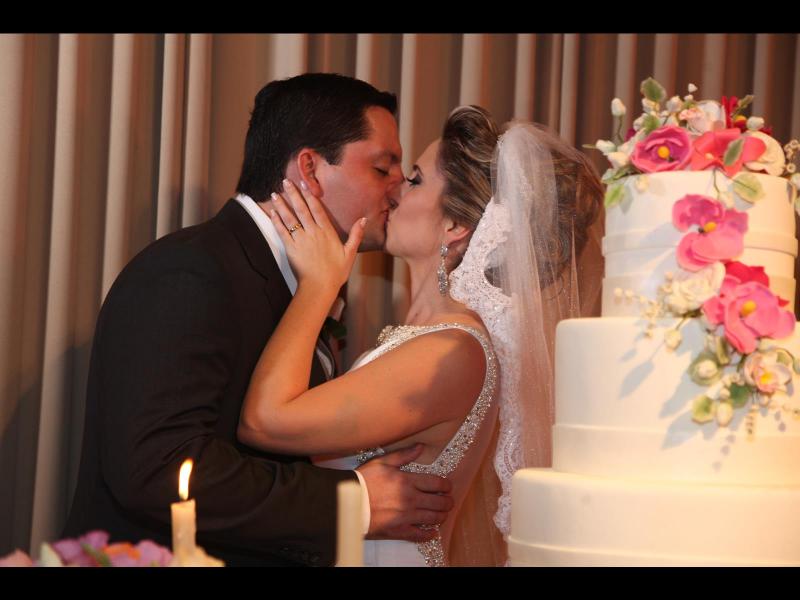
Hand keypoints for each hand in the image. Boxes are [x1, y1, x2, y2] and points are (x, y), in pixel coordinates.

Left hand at [270, 179, 364, 294]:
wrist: (320, 287)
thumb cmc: (336, 272)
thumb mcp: (350, 253)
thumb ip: (356, 235)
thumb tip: (363, 219)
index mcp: (327, 232)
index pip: (318, 209)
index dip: (310, 195)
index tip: (304, 184)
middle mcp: (313, 233)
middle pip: (302, 209)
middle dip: (293, 194)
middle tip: (286, 181)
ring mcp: (301, 240)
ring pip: (290, 218)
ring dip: (282, 205)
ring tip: (275, 193)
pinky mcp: (291, 248)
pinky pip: (283, 231)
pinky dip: (277, 221)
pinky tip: (273, 212)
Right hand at [356, 444, 454, 542]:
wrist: (347, 503)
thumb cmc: (363, 481)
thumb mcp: (382, 462)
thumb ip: (403, 455)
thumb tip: (421, 447)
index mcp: (407, 481)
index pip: (437, 483)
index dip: (446, 485)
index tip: (448, 486)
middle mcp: (410, 499)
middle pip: (439, 502)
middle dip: (447, 501)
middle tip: (448, 501)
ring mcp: (406, 516)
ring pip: (433, 518)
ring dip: (442, 516)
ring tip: (442, 514)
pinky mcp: (399, 530)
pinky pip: (420, 535)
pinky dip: (429, 534)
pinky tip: (433, 532)